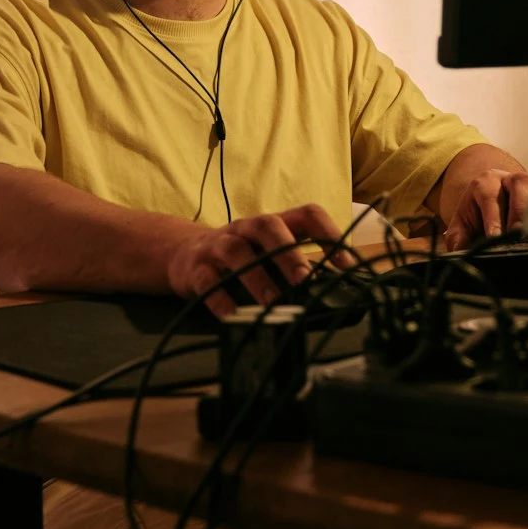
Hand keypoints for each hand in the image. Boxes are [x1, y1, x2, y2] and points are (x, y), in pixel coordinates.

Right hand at [166, 204, 354, 317]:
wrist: (182, 254)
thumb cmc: (239, 258)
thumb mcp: (266, 253)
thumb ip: (294, 266)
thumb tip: (331, 293)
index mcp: (272, 224)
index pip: (307, 214)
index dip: (329, 232)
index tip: (345, 263)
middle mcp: (246, 228)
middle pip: (269, 226)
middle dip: (288, 253)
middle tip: (304, 280)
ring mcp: (219, 245)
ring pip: (236, 251)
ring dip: (256, 276)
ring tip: (272, 301)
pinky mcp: (195, 268)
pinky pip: (207, 280)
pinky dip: (220, 298)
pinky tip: (232, 314)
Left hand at [443, 171, 527, 250]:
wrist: (489, 207)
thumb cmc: (476, 220)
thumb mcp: (461, 229)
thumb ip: (458, 241)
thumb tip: (463, 254)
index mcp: (486, 183)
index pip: (490, 195)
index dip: (493, 218)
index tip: (495, 238)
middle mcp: (512, 179)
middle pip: (520, 182)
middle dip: (520, 210)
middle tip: (519, 235)